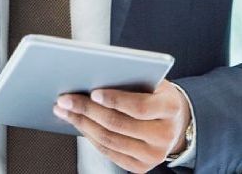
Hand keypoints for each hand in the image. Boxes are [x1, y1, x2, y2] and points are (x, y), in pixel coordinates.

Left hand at [53, 80, 190, 172]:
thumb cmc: (158, 96)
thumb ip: (132, 80)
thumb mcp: (154, 82)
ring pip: (110, 141)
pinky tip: (79, 124)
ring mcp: (153, 155)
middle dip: (88, 111)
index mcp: (170, 109)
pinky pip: (109, 152)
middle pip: (119, 125)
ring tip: (65, 111)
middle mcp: (164, 136)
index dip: (115, 100)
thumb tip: (95, 77)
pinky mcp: (140, 167)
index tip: (93, 92)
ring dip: (82, 125)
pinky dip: (90, 137)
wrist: (175, 122)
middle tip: (66, 100)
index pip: (140, 107)